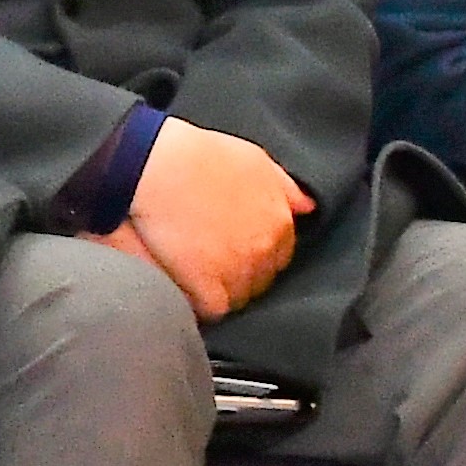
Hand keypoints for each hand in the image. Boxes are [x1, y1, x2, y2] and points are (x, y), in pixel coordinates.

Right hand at [115, 116, 311, 320]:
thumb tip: (307, 207)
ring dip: (222, 289)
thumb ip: (284, 186)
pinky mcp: (209, 289)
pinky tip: (186, 289)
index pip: (279, 255)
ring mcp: (239, 271)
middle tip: (212, 257)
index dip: (255, 251)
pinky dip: (200, 303)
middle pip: (261, 278)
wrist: (157, 164)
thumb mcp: (254, 159)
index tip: (233, 245)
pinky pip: (213, 310)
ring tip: (196, 274)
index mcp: (280, 222)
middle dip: (241, 271)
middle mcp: (266, 250)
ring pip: (239, 297)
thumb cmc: (201, 154)